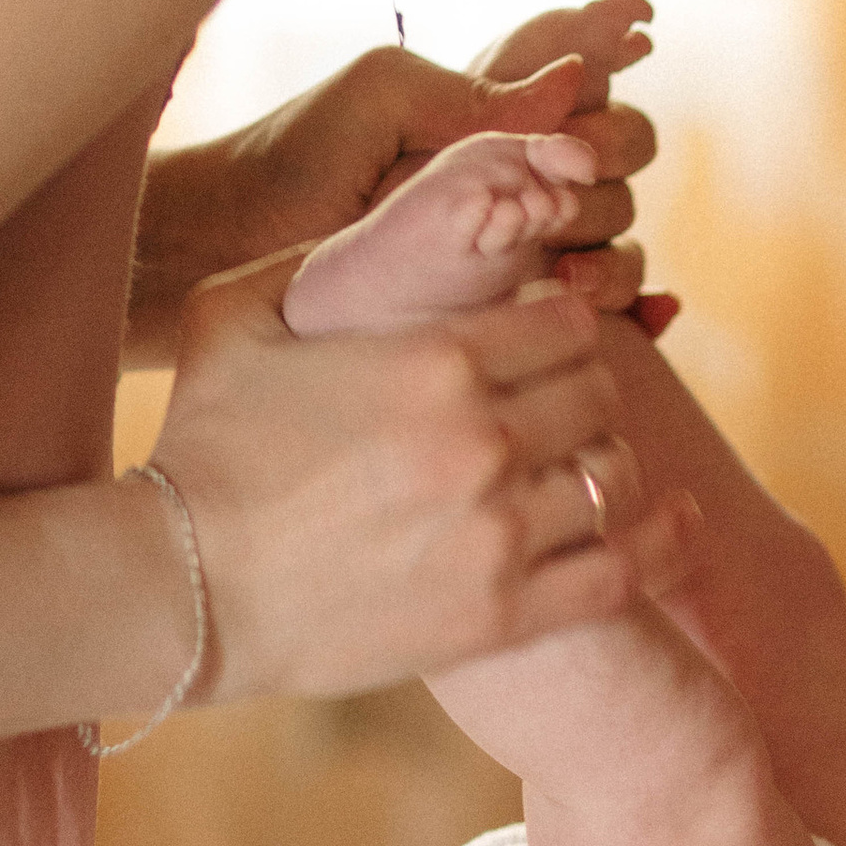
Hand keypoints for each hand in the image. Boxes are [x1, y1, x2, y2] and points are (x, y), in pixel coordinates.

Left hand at [130, 0, 659, 354]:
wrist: (222, 259)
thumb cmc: (284, 164)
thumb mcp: (374, 99)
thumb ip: (475, 90)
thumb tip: (575, 84)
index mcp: (478, 104)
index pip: (573, 58)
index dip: (612, 34)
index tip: (636, 16)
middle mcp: (511, 169)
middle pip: (618, 142)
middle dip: (612, 144)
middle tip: (571, 160)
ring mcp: (517, 242)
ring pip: (618, 222)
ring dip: (608, 224)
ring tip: (563, 250)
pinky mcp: (510, 309)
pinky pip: (602, 307)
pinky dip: (633, 306)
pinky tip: (620, 306)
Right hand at [149, 258, 696, 699]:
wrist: (175, 593)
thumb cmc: (197, 451)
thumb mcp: (234, 319)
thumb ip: (312, 260)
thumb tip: (370, 229)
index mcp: (433, 358)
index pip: (566, 321)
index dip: (562, 329)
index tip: (545, 345)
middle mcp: (480, 440)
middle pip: (599, 394)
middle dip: (585, 394)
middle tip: (563, 411)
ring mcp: (497, 533)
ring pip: (616, 477)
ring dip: (610, 466)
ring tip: (588, 470)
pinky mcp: (499, 616)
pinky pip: (623, 571)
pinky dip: (661, 544)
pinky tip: (670, 524)